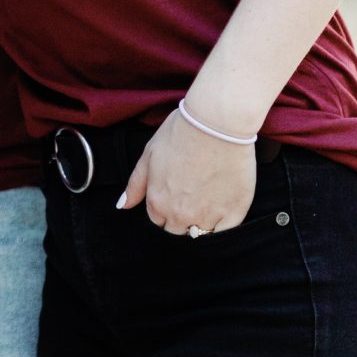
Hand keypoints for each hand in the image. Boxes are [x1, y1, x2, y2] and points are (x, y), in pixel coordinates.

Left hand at [117, 112, 256, 235]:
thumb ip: (136, 185)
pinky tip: (223, 204)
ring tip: (208, 196)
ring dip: (202, 221)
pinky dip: (223, 224)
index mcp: (157, 202)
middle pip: (178, 229)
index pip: (158, 220)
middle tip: (192, 193)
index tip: (175, 192)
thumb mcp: (149, 155)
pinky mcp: (234, 212)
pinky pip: (225, 232)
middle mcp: (180, 215)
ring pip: (201, 233)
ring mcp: (208, 216)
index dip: (165, 208)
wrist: (216, 123)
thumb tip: (123, 206)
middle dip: (181, 217)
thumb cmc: (180, 133)